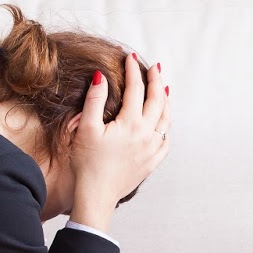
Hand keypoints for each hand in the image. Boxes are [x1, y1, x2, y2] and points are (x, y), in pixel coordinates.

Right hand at [69, 55, 169, 229]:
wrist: (96, 195)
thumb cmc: (87, 163)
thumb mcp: (86, 128)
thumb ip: (94, 100)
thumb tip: (101, 76)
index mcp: (130, 124)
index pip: (136, 89)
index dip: (133, 70)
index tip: (130, 57)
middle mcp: (146, 135)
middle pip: (158, 101)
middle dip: (156, 81)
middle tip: (154, 67)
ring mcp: (152, 150)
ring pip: (166, 120)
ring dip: (165, 101)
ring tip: (163, 89)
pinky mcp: (152, 163)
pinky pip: (166, 140)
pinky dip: (166, 127)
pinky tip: (163, 123)